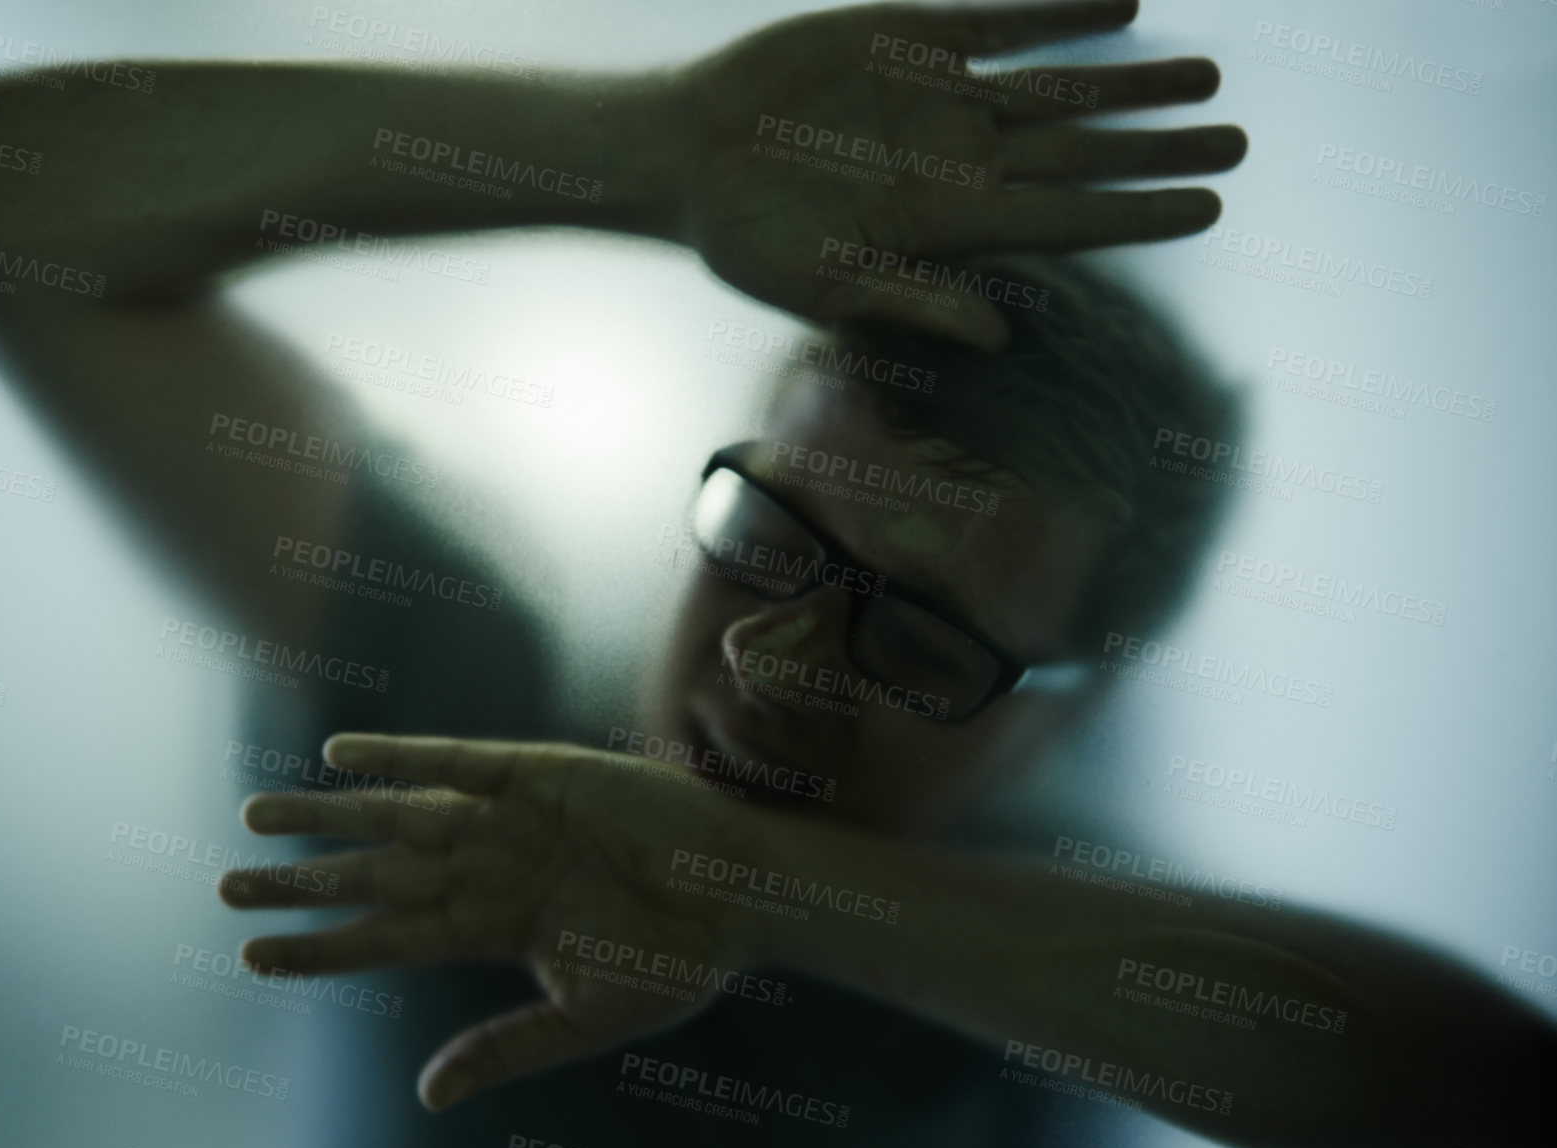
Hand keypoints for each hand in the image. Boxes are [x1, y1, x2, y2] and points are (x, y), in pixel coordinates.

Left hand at [218, 735, 767, 1110]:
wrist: (745, 894)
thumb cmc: (678, 961)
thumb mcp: (586, 1017)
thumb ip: (505, 1047)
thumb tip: (427, 1095)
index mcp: (497, 930)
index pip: (387, 938)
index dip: (321, 946)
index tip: (252, 952)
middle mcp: (490, 870)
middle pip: (376, 874)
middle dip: (304, 878)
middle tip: (226, 882)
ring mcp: (511, 819)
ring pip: (400, 815)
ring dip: (331, 814)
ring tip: (258, 815)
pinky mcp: (540, 773)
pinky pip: (457, 762)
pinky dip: (402, 756)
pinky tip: (341, 753)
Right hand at [670, 0, 1245, 345]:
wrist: (688, 154)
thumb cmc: (747, 237)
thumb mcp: (820, 283)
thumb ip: (910, 298)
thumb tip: (997, 335)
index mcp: (949, 225)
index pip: (1066, 219)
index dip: (1139, 212)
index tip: (1211, 208)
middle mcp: (961, 162)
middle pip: (1083, 156)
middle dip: (1159, 150)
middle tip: (1238, 142)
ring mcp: (942, 98)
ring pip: (1060, 88)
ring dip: (1131, 83)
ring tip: (1207, 75)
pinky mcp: (910, 40)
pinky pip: (1002, 23)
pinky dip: (1060, 14)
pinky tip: (1124, 3)